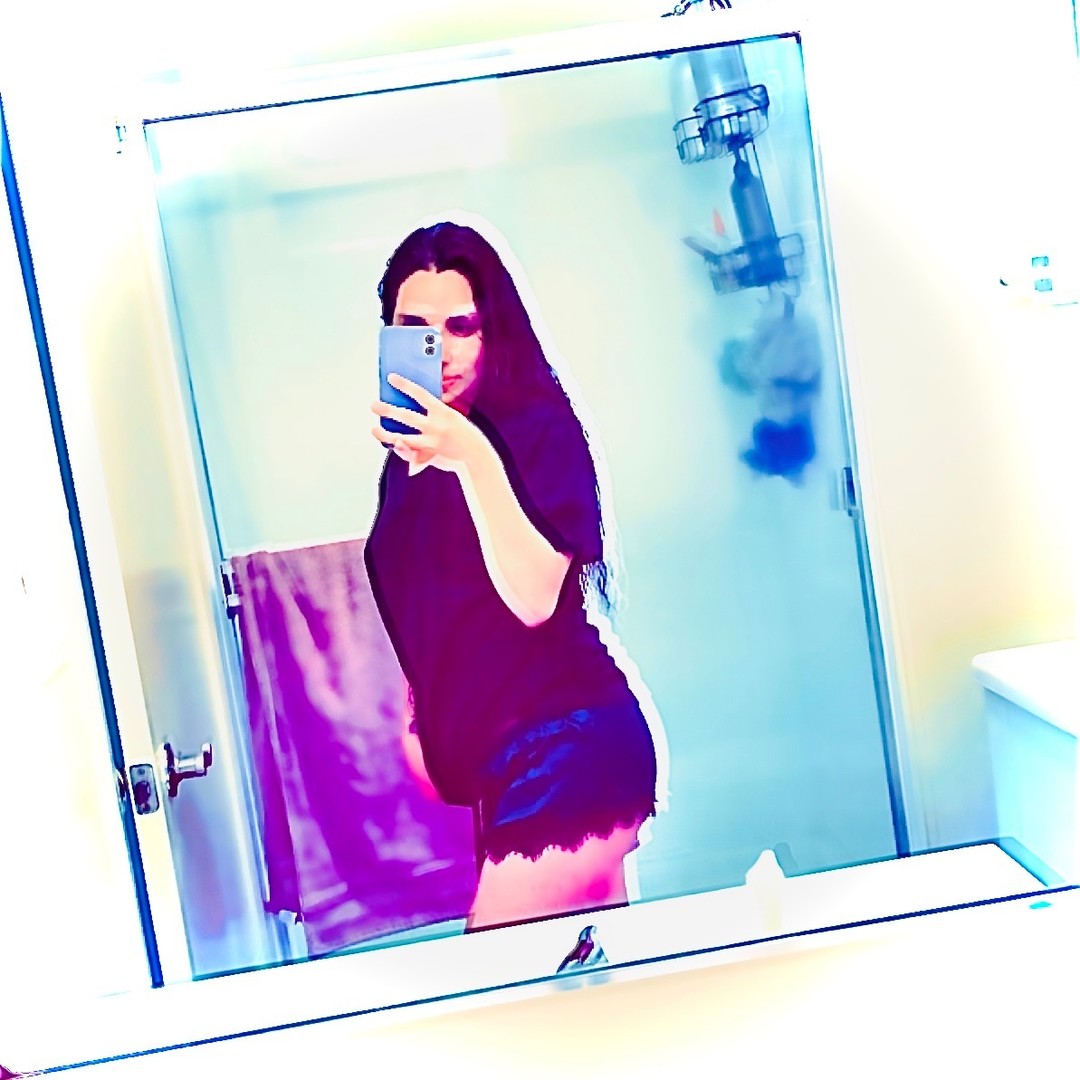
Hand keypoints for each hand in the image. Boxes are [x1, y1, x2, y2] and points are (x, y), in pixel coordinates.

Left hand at [371, 374, 488, 473]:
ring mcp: (431, 443)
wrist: (476, 456)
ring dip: (386, 434)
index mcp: (444, 413)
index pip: (420, 394)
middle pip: (407, 416)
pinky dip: (401, 450)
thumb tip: (407, 411)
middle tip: (374, 405)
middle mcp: (436, 427)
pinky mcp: (428, 457)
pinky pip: (409, 455)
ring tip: (375, 429)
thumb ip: (432, 413)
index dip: (405, 385)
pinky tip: (393, 444)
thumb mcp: (451, 418)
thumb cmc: (462, 434)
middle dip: (388, 409)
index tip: (391, 378)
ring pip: (402, 439)